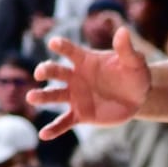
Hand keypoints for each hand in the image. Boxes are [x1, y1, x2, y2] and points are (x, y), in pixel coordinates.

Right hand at [29, 26, 150, 140]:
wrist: (137, 98)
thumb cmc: (134, 74)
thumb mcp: (134, 62)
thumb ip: (126, 49)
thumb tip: (123, 31)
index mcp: (85, 60)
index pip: (70, 50)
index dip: (62, 46)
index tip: (53, 43)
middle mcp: (75, 76)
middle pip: (56, 71)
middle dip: (46, 70)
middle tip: (39, 73)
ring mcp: (76, 96)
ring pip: (54, 95)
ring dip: (42, 96)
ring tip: (31, 97)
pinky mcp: (80, 114)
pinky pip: (64, 122)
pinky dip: (54, 129)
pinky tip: (43, 135)